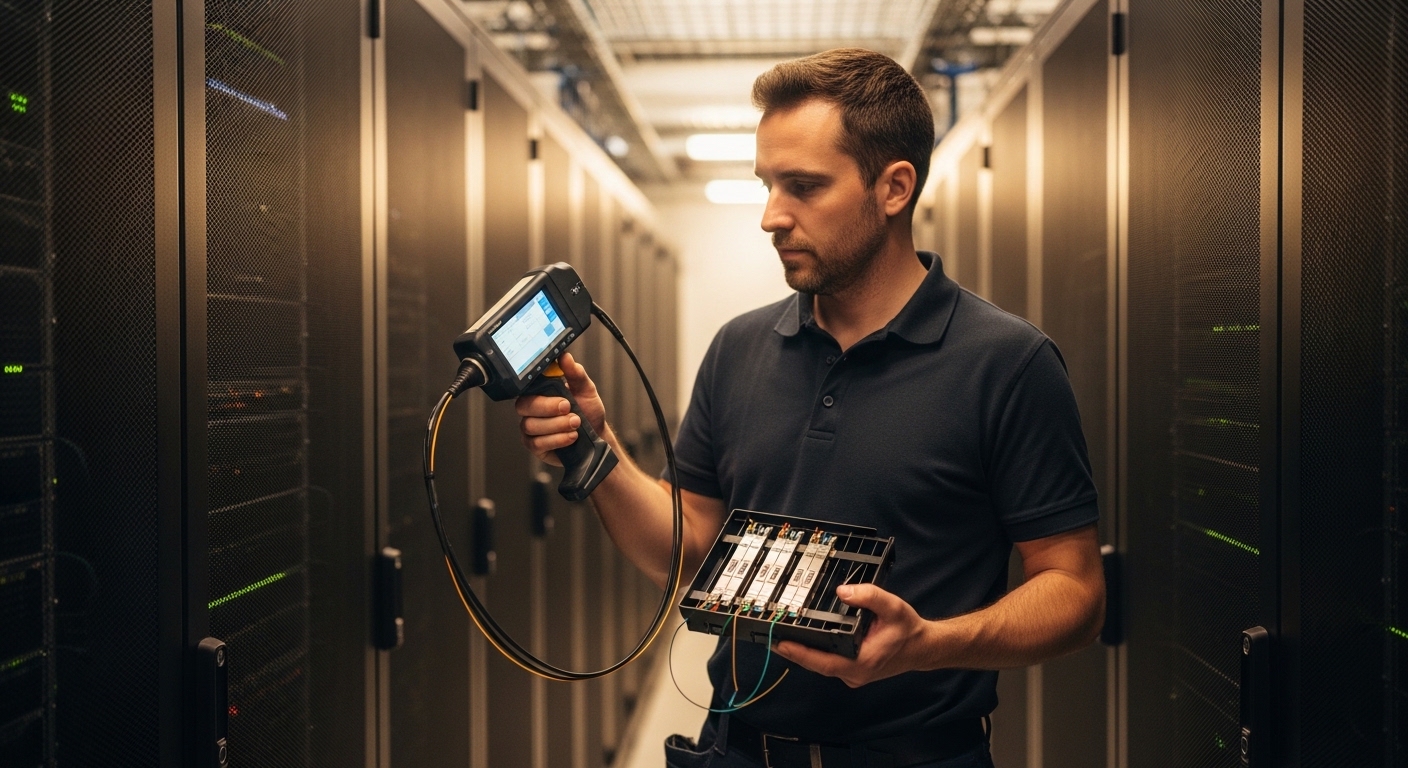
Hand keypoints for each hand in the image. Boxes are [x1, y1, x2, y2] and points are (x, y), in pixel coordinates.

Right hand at [515, 352, 607, 465]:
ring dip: (556, 425)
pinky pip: (537, 443)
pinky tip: (571, 437)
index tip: (559, 389)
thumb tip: (565, 356)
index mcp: (539, 391)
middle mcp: (530, 409)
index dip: (537, 388)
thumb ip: (575, 373)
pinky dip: (557, 439)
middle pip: (523, 406)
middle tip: (568, 407)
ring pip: (530, 425)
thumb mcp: (586, 389)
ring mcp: (530, 428)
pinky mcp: (535, 446)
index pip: (526, 386)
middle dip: (548, 407)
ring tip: (576, 423)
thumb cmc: (588, 411)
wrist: (596, 436)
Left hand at [771, 584, 936, 687]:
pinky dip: (815, 652)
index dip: (799, 653)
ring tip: (780, 637)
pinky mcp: (853, 669)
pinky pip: (829, 662)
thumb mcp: (892, 608)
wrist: (922, 647)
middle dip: (793, 652)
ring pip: (821, 665)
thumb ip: (869, 596)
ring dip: (803, 653)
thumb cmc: (908, 631)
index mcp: (861, 663)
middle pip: (816, 665)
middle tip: (770, 637)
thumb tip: (843, 591)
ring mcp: (853, 673)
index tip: (779, 644)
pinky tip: (803, 641)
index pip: (822, 661)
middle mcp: (854, 673)